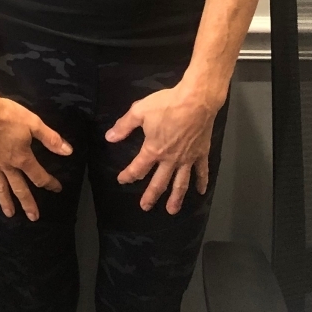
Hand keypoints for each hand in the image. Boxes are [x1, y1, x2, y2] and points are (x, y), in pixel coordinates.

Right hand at [0, 88, 71, 221]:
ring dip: (5, 200)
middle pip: (19, 187)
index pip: (38, 176)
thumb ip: (50, 139)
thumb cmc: (8, 115)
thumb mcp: (33, 123)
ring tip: (9, 214)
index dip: (49, 183)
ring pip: (0, 185)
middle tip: (33, 217)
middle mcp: (7, 165)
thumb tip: (68, 152)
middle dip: (27, 203)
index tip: (56, 188)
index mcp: (22, 158)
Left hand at [107, 80, 218, 212]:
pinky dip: (202, 182)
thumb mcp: (139, 111)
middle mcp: (170, 159)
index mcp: (154, 149)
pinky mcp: (201, 154)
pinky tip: (201, 192)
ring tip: (172, 211)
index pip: (138, 167)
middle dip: (151, 195)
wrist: (196, 101)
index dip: (129, 175)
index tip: (122, 180)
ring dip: (176, 198)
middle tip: (145, 207)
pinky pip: (202, 171)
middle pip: (159, 182)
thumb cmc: (166, 104)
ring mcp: (187, 158)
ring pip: (181, 183)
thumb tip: (109, 138)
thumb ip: (124, 126)